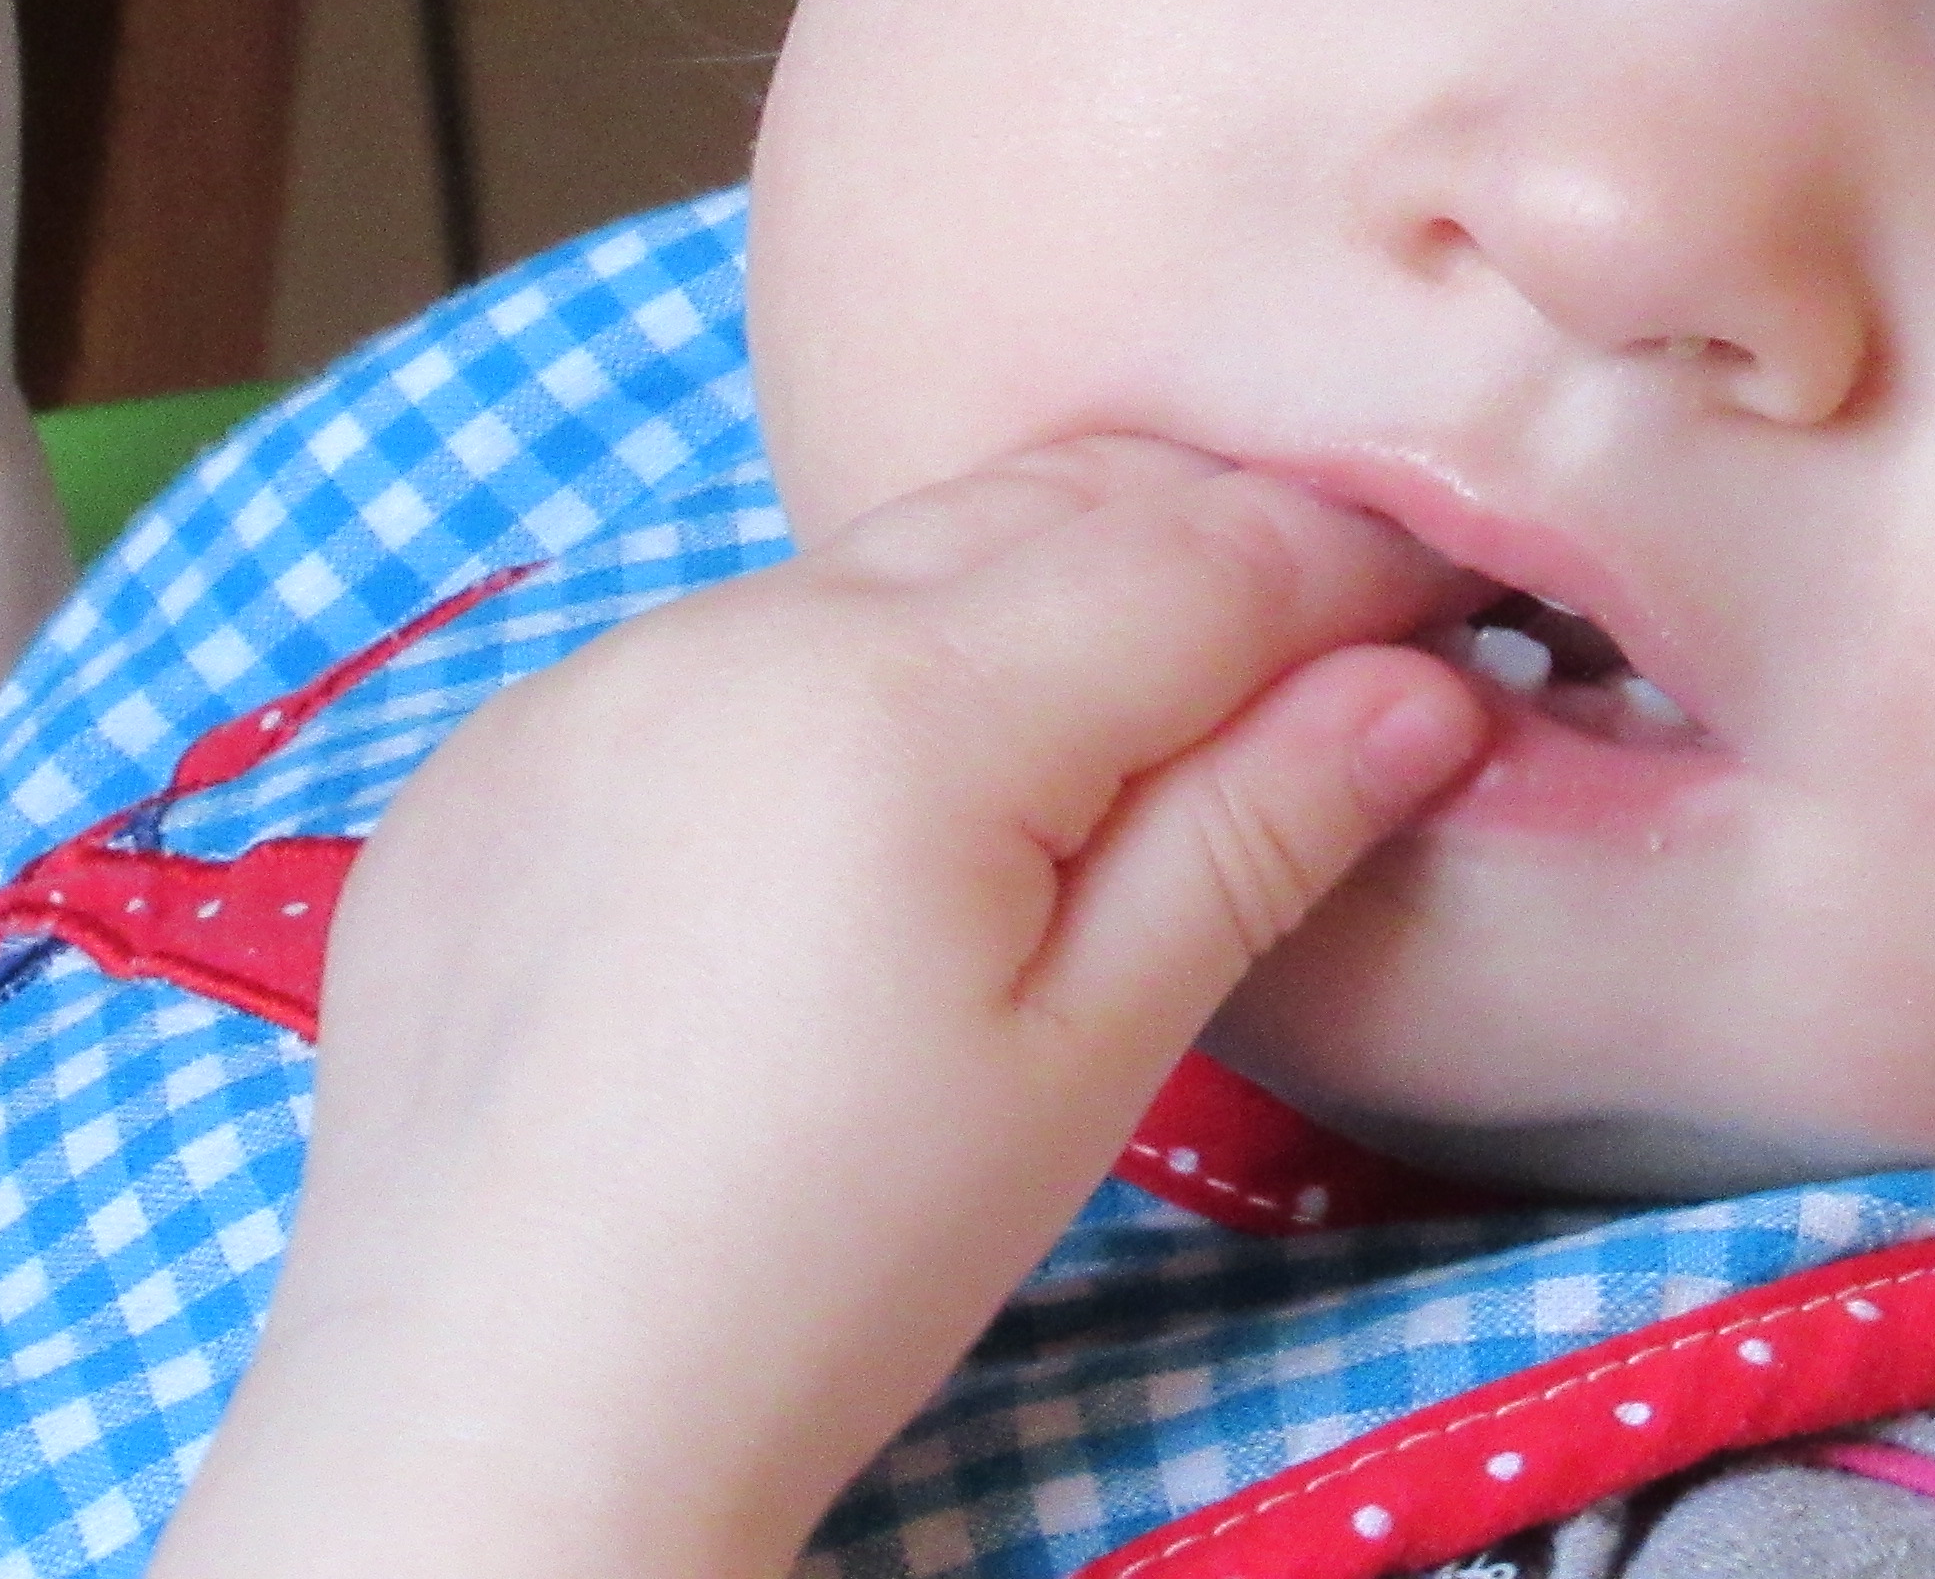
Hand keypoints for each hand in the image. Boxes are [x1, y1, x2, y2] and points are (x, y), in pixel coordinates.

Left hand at [154, 438, 1494, 1578]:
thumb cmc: (824, 1273)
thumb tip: (1427, 684)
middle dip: (1207, 549)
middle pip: (1045, 505)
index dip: (1351, 569)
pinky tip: (864, 832)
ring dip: (1021, 601)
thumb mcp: (1091, 1056)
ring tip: (1104, 740)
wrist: (492, 1428)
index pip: (1201, 554)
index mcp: (906, 701)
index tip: (1442, 617)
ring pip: (878, 561)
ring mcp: (590, 677)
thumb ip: (1257, 830)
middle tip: (1316, 659)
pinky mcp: (496, 753)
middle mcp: (737, 630)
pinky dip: (838, 681)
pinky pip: (720, 648)